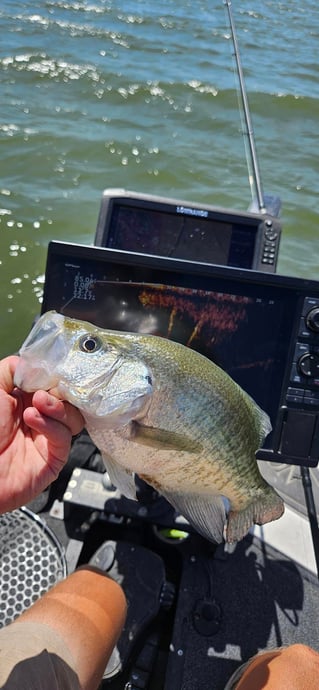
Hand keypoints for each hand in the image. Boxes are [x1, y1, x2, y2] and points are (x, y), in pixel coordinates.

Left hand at [0, 355, 83, 513]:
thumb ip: (11, 370)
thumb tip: (34, 362)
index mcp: (24, 401)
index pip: (55, 385)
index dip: (56, 377)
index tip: (54, 371)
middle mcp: (38, 419)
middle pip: (68, 400)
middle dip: (59, 391)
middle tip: (45, 389)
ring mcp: (46, 439)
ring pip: (73, 418)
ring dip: (57, 407)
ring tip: (38, 404)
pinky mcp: (53, 459)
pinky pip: (64, 438)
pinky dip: (51, 425)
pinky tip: (33, 419)